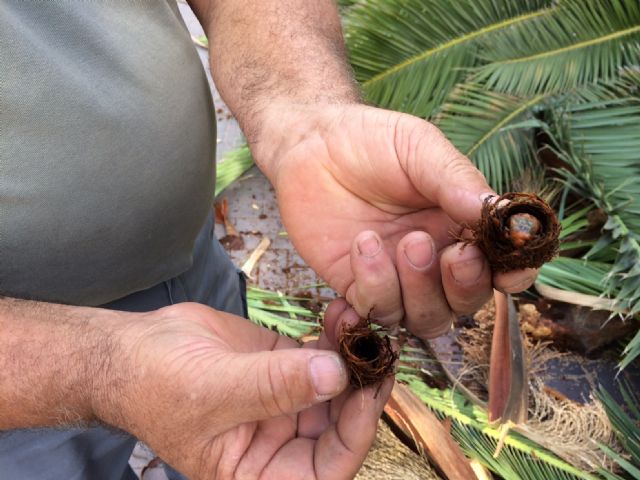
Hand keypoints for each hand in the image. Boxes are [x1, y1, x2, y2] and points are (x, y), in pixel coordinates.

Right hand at [98, 300, 390, 479]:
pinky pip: (322, 354)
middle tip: (378, 348)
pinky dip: (335, 333)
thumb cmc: (155, 383)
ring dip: (353, 353)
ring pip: (337, 385)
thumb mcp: (212, 391)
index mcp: (260, 472)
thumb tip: (335, 376)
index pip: (324, 470)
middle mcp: (280, 443)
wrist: (133, 347)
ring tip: (361, 317)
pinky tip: (342, 308)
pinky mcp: (286, 365)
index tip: (367, 391)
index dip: (353, 436)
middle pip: (339, 426)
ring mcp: (286, 401)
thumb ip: (273, 387)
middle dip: (362, 388)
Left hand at [254, 104, 537, 338]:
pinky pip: (376, 311)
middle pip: (466, 302)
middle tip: (447, 252)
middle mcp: (434, 259)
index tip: (511, 272)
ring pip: (425, 318)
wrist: (310, 146)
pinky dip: (372, 286)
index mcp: (461, 224)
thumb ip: (455, 179)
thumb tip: (497, 210)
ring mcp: (397, 277)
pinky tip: (359, 246)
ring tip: (391, 240)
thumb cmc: (371, 141)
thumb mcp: (418, 147)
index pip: (499, 264)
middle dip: (462, 286)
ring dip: (415, 288)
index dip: (513, 274)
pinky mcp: (358, 286)